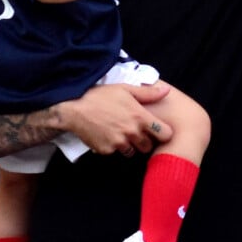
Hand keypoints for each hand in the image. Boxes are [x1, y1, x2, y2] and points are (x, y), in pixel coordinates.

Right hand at [54, 83, 172, 154]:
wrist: (75, 109)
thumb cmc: (101, 95)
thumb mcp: (125, 89)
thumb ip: (148, 93)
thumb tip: (167, 91)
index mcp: (140, 117)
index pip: (165, 134)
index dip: (163, 132)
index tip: (157, 129)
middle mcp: (132, 133)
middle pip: (148, 146)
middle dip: (144, 140)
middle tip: (134, 129)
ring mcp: (119, 143)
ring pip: (133, 151)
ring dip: (129, 144)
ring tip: (119, 130)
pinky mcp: (107, 151)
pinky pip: (116, 152)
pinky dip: (114, 146)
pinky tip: (107, 134)